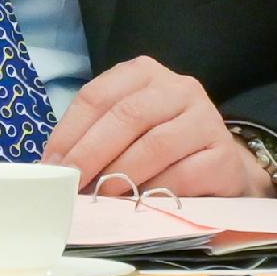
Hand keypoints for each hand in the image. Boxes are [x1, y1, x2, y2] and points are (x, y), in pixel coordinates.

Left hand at [43, 60, 263, 199]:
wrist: (220, 167)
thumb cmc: (161, 147)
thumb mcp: (124, 131)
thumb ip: (92, 137)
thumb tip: (54, 168)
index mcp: (144, 73)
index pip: (97, 96)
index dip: (69, 132)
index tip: (51, 165)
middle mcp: (178, 88)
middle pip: (126, 116)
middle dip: (91, 153)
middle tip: (72, 182)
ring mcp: (206, 118)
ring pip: (154, 144)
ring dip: (121, 173)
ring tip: (101, 195)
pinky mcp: (224, 153)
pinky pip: (183, 174)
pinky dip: (154, 190)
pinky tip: (138, 201)